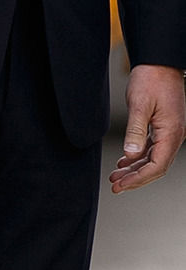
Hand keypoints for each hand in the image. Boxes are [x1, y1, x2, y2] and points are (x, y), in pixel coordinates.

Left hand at [110, 65, 185, 193]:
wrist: (159, 63)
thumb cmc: (151, 79)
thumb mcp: (139, 105)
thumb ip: (135, 131)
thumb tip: (131, 155)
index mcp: (172, 132)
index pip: (157, 166)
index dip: (138, 179)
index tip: (121, 185)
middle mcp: (174, 135)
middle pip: (156, 167)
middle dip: (135, 179)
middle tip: (115, 187)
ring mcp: (169, 131)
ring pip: (153, 159)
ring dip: (135, 170)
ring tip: (116, 177)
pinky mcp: (163, 127)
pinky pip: (152, 149)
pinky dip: (137, 158)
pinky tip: (124, 162)